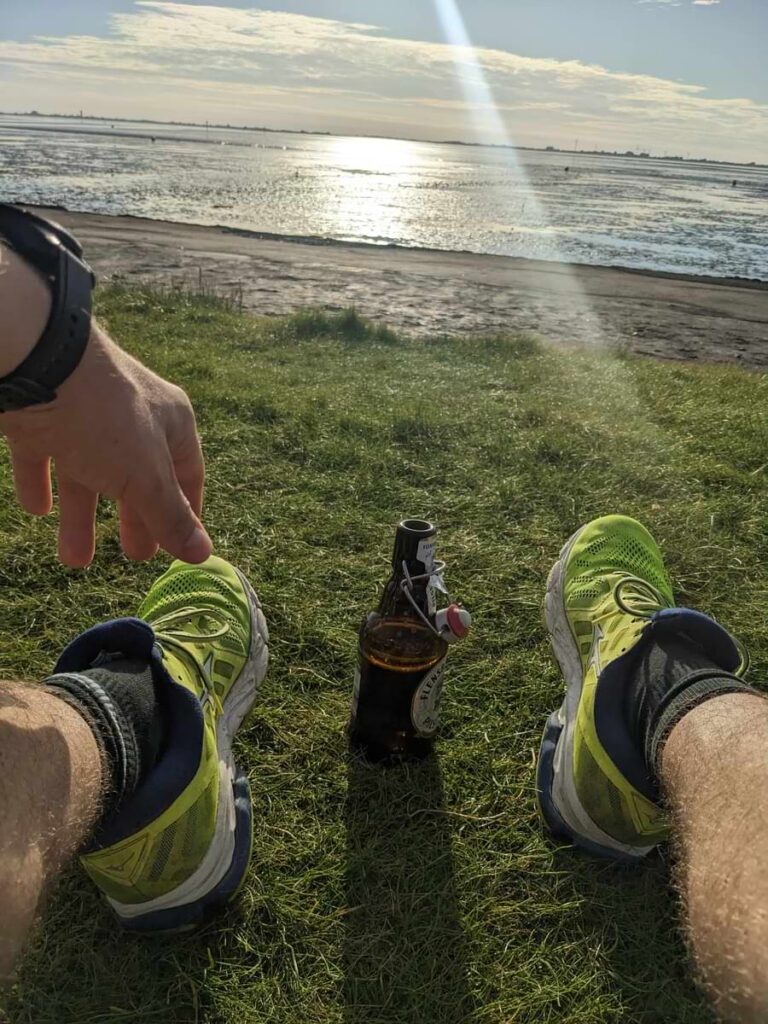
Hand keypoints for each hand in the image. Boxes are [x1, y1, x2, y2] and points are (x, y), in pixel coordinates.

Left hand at [0, 322, 212, 567]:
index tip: (180, 546)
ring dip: (82, 517)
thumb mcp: (145, 477)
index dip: (186, 512)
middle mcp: (131, 416)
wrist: (36, 362)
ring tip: (74, 559)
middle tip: (132, 555)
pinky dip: (43, 483)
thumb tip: (203, 554)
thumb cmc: (106, 419)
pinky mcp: (41, 417)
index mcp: (169, 423)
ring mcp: (85, 416)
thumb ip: (171, 516)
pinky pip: (45, 456)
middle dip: (134, 519)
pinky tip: (38, 510)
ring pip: (88, 472)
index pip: (188, 474)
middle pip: (137, 477)